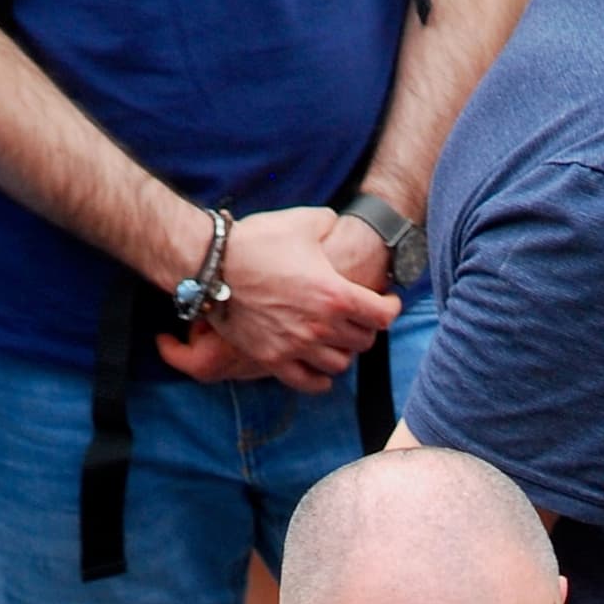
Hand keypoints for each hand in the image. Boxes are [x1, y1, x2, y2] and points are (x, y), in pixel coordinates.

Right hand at [157, 205, 395, 391]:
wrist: (211, 264)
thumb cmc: (258, 240)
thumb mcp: (304, 222)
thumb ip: (331, 225)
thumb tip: (338, 227)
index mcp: (335, 295)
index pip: (382, 315)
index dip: (391, 306)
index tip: (388, 300)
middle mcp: (320, 327)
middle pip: (363, 341)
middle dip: (367, 326)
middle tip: (361, 316)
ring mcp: (296, 347)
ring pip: (339, 364)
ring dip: (344, 351)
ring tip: (340, 339)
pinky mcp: (272, 360)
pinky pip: (308, 382)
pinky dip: (321, 379)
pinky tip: (321, 369)